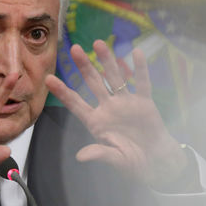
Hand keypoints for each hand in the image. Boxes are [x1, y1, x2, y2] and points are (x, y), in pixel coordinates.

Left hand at [45, 40, 188, 189]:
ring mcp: (126, 103)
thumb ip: (99, 154)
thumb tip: (80, 156)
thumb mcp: (115, 160)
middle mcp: (108, 108)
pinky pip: (141, 83)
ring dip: (107, 61)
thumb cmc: (133, 162)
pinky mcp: (144, 102)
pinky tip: (137, 53)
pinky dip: (140, 69)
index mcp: (96, 122)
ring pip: (114, 78)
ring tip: (99, 44)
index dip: (63, 92)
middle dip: (84, 67)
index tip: (49, 79)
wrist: (156, 162)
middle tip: (74, 49)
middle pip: (93, 83)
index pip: (76, 104)